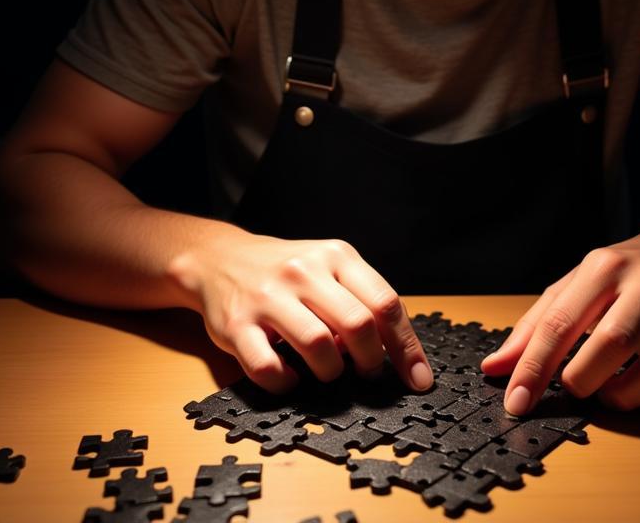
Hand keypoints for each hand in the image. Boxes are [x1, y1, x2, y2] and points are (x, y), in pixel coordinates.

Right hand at [169, 230, 434, 394]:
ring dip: (330, 372)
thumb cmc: (288, 271)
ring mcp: (269, 298)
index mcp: (336, 256)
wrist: (220, 259)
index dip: (406, 347)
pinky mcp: (236, 326)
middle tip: (365, 374)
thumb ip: (359, 300)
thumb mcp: (329, 268)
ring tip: (327, 371)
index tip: (418, 379)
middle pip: (358, 325)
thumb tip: (390, 351)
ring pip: (319, 347)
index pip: (385, 303)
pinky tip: (291, 377)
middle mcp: (304, 271)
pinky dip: (287, 383)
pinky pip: (269, 369)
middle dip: (369, 361)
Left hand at [480, 224, 639, 413]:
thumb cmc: (622, 271)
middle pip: (616, 342)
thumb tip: (495, 370)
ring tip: (612, 394)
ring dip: (632, 394)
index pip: (562, 321)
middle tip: (576, 388)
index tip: (516, 402)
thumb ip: (534, 326)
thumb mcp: (574, 284)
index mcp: (605, 265)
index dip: (535, 366)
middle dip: (586, 380)